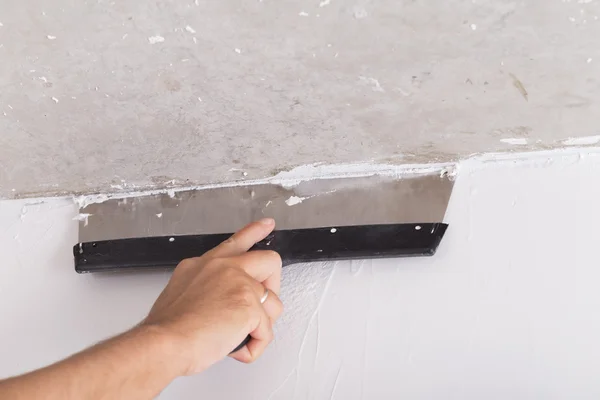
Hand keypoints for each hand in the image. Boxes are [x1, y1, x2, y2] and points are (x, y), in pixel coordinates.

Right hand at [141, 218, 283, 374]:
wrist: (164, 343)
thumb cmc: (167, 328)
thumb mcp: (180, 292)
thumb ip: (205, 287)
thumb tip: (219, 302)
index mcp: (205, 265)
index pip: (235, 243)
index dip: (255, 232)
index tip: (267, 224)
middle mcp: (224, 268)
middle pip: (269, 262)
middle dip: (273, 286)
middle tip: (261, 307)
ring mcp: (239, 284)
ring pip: (273, 304)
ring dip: (260, 326)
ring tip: (237, 336)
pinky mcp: (249, 306)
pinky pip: (266, 331)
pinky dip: (254, 346)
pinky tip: (235, 348)